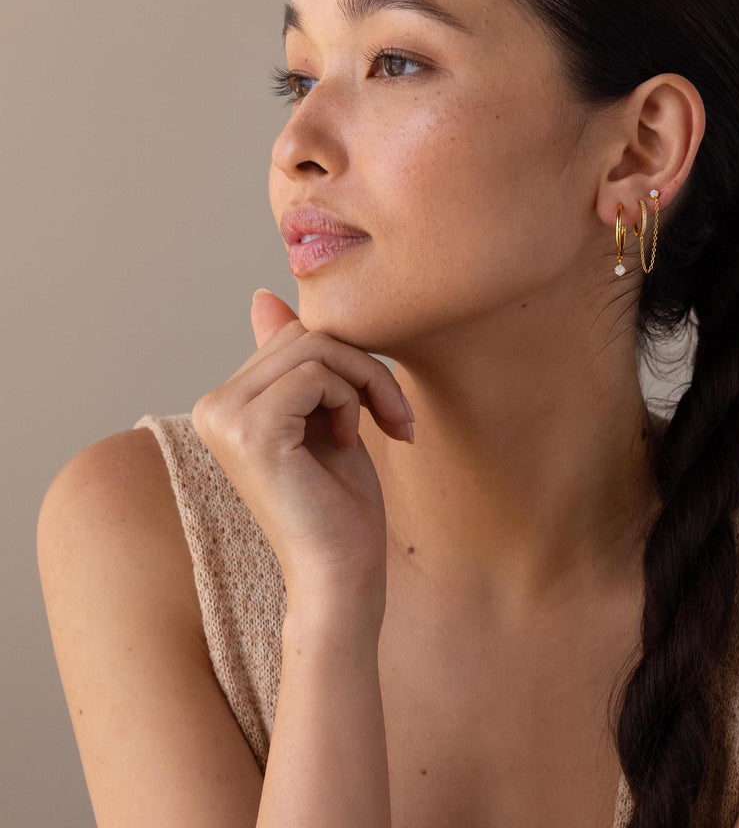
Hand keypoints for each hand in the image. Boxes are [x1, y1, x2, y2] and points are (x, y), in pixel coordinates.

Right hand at [190, 289, 412, 609]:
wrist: (341, 574)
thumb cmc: (340, 504)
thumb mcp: (324, 415)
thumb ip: (295, 362)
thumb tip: (262, 296)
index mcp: (224, 402)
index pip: (293, 335)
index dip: (348, 361)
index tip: (383, 406)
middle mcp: (212, 406)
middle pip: (304, 333)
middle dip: (363, 366)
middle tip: (394, 414)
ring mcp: (225, 417)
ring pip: (316, 346)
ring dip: (366, 381)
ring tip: (379, 426)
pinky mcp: (250, 430)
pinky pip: (318, 372)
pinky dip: (354, 398)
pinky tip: (351, 438)